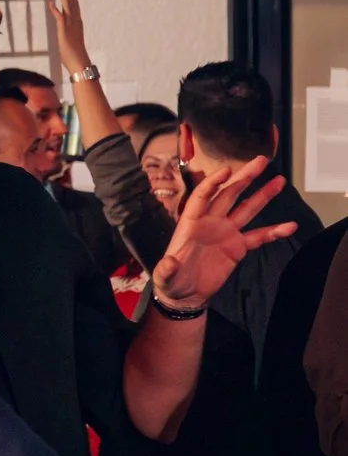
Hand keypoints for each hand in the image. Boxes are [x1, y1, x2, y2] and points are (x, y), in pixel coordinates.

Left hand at [48, 0, 90, 72]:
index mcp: (77, 23)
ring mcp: (70, 25)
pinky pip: (59, 18)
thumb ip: (69, 32)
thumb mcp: (71, 39)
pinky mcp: (64, 31)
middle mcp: (75, 21)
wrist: (79, 62)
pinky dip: (55, 10)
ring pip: (68, 6)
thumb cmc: (74, 54)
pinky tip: (50, 2)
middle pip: (72, 2)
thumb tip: (65, 31)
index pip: (74, 5)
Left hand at [150, 158, 296, 308]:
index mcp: (191, 223)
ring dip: (263, 195)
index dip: (213, 183)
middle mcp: (210, 222)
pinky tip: (290, 226)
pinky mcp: (238, 247)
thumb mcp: (165, 276)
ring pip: (247, 209)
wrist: (185, 294)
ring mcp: (226, 232)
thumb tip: (170, 263)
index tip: (227, 171)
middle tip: (261, 161)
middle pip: (229, 194)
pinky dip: (274, 231)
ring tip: (279, 181)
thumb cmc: (171, 281)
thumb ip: (167, 269)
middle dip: (244, 178)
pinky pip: (259, 236)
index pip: (202, 196)